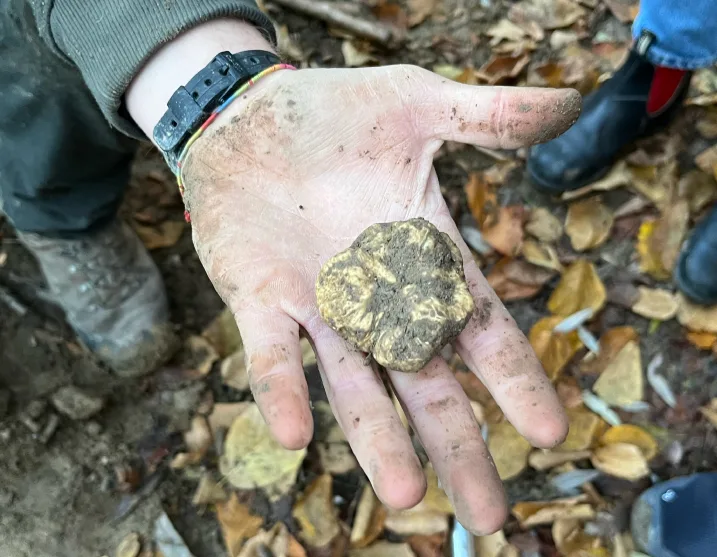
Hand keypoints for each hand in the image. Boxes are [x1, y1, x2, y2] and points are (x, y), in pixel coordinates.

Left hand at [179, 65, 578, 533]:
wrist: (248, 116)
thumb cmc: (334, 111)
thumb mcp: (416, 103)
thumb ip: (485, 116)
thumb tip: (567, 102)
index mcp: (421, 255)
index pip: (479, 328)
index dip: (512, 380)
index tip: (546, 432)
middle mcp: (376, 296)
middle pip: (426, 383)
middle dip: (456, 443)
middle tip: (487, 515)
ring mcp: (317, 304)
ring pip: (354, 386)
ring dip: (378, 439)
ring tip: (405, 495)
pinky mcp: (259, 299)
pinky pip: (273, 355)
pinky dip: (282, 391)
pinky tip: (295, 436)